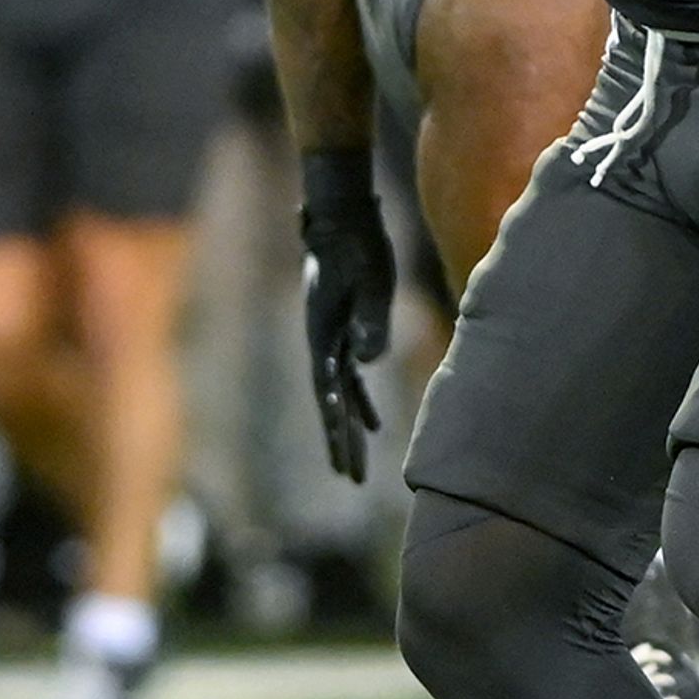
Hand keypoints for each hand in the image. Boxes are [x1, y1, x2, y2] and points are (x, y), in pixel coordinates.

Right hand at [297, 149, 395, 480]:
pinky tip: (374, 422)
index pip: (329, 393)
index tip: (342, 458)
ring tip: (354, 465)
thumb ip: (369, 322)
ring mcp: (332, 340)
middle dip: (341, 442)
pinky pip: (352, 378)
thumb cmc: (358, 248)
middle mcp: (323, 344)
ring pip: (341, 395)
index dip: (336, 427)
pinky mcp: (345, 331)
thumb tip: (368, 363)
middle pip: (331, 404)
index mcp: (323, 336)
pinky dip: (361, 402)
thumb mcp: (369, 283)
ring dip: (349, 429)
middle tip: (349, 479)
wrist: (343, 219)